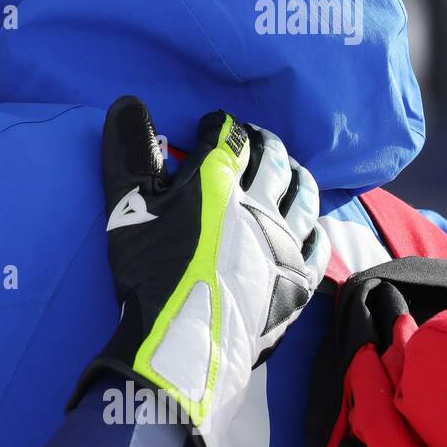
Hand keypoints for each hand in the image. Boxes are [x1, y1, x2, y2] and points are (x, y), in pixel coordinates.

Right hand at [71, 96, 328, 446]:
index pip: (230, 134)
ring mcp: (288, 242)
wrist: (183, 344)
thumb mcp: (127, 208)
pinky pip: (318, 241)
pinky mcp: (300, 279)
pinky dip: (312, 224)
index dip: (219, 124)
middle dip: (262, 141)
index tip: (210, 126)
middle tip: (251, 142)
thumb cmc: (150, 272)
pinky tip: (304, 225)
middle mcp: (263, 203)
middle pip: (275, 157)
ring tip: (286, 172)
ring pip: (305, 192)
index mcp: (221, 180)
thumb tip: (129, 101)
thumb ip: (129, 152)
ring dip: (295, 174)